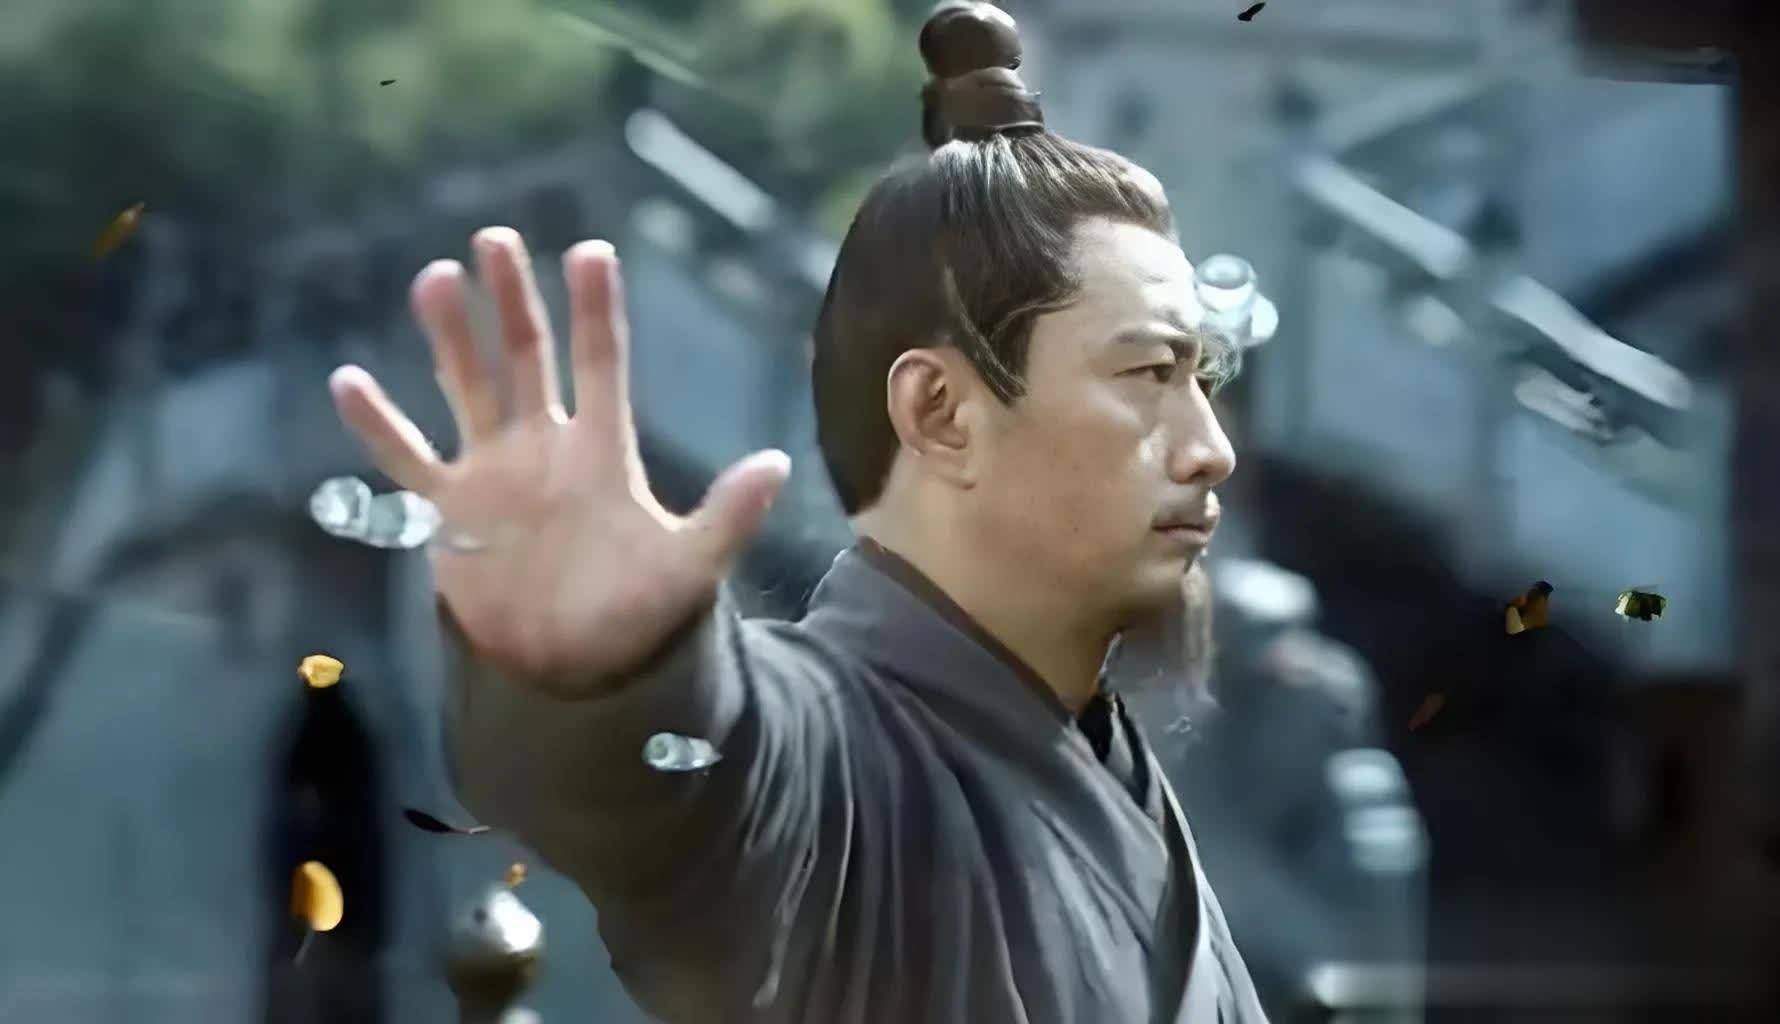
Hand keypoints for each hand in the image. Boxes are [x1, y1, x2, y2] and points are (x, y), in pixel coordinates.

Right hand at [329, 228, 789, 694]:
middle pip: (527, 357)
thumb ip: (728, 515)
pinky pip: (406, 457)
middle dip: (511, 299)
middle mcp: (544, 446)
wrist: (577, 666)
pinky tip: (349, 380)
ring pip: (467, 388)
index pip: (599, 363)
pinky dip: (378, 424)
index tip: (591, 250)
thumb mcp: (690, 565)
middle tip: (494, 239)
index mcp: (601, 449)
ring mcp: (492, 473)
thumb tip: (780, 463)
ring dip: (449, 337)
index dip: (595, 310)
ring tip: (434, 278)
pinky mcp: (447, 510)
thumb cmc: (638, 611)